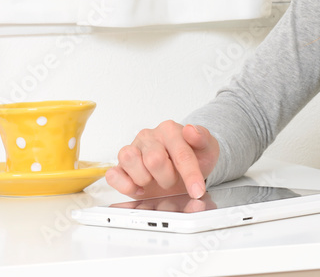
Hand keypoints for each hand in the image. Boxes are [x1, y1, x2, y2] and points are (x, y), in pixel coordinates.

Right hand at [105, 121, 219, 199]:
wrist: (184, 166)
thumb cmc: (194, 155)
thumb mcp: (207, 148)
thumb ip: (202, 137)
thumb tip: (191, 130)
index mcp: (169, 129)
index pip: (180, 153)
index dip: (190, 175)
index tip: (197, 191)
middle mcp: (148, 137)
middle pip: (154, 160)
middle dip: (168, 177)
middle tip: (173, 179)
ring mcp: (133, 150)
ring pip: (130, 161)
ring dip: (146, 179)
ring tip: (155, 180)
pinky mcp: (120, 166)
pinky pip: (113, 174)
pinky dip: (125, 185)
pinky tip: (139, 187)